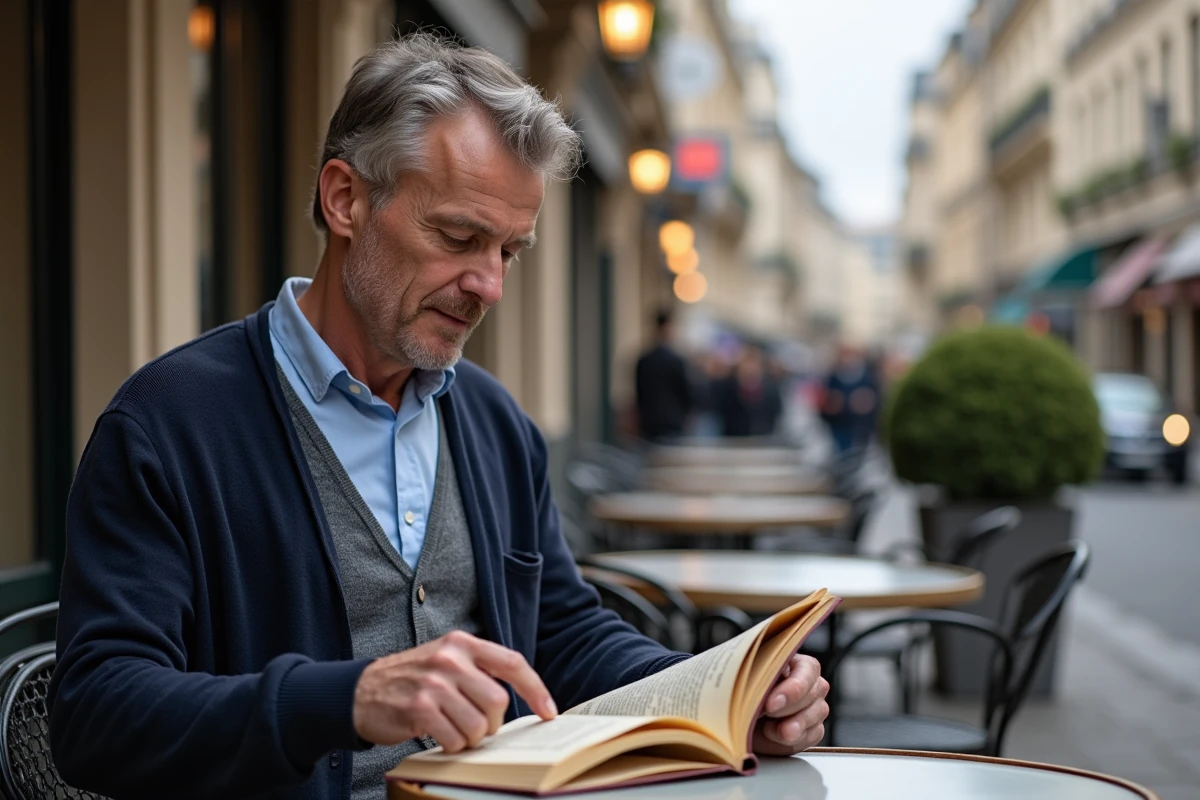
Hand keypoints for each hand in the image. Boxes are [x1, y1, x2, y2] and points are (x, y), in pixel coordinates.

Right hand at [353, 630, 556, 752]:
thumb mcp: (445, 660)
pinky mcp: (419, 708)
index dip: (536, 689)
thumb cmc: (412, 679)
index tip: (549, 711)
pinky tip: (439, 737)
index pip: (512, 663)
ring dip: (471, 738)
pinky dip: (452, 746)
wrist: (360, 690)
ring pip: (479, 725)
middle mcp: (450, 658)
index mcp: (462, 643)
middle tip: (478, 727)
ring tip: (455, 732)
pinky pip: (455, 739)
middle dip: (493, 724)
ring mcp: (434, 683)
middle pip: (498, 701)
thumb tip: (520, 697)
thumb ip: (478, 670)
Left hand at [752, 654, 828, 754]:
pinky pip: (814, 734)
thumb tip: (761, 689)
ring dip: (794, 725)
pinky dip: (796, 739)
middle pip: (813, 692)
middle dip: (789, 707)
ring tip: (772, 731)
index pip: (807, 670)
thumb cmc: (745, 691)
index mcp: (796, 663)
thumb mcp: (747, 681)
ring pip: (816, 714)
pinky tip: (777, 737)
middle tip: (768, 714)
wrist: (740, 715)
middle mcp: (810, 683)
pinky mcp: (813, 729)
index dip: (792, 688)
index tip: (771, 703)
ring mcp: (814, 706)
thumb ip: (758, 680)